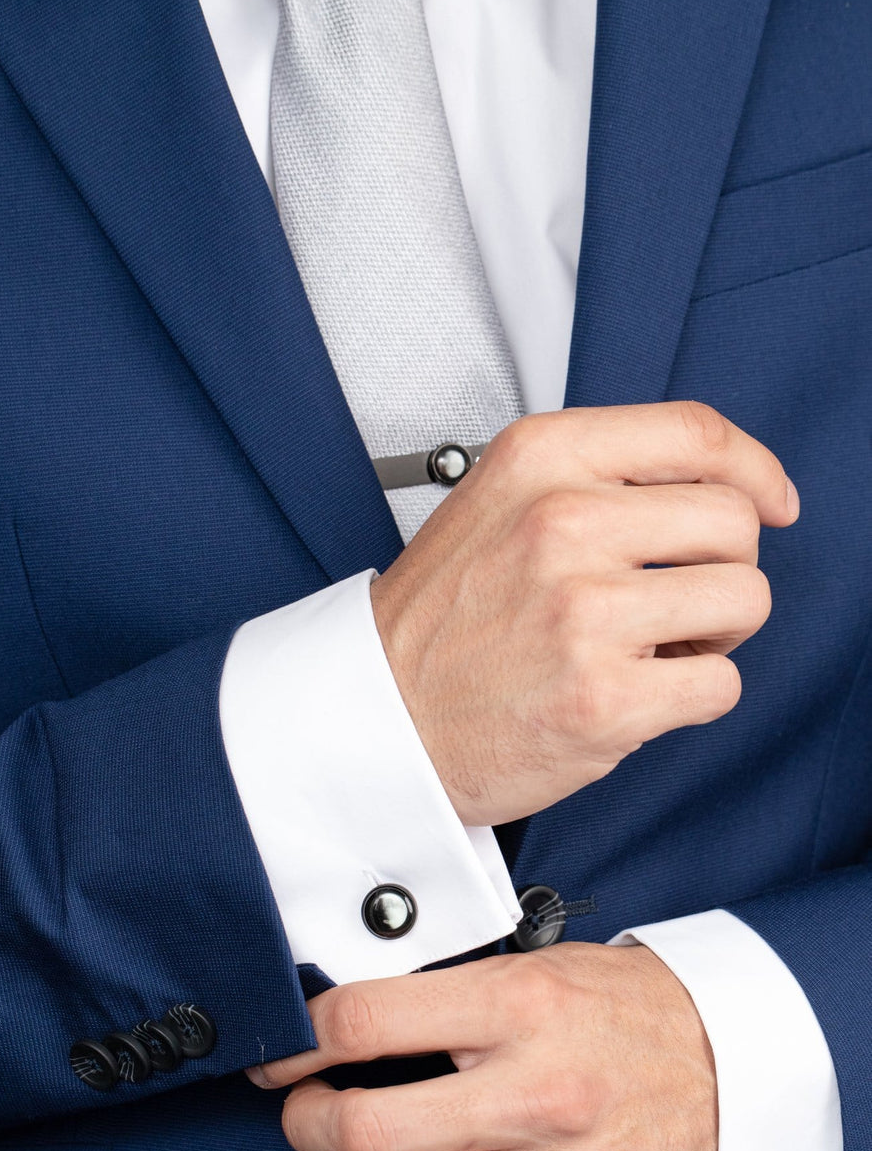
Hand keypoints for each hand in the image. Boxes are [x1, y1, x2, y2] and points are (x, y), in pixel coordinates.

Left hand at [248, 945, 717, 1150]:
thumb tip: (355, 1011)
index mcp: (520, 1007)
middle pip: (364, 1127)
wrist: (742, 1066)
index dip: (299, 1039)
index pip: (367, 1020)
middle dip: (308, 1123)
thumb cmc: (635, 1012)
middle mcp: (536, 1093)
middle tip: (310, 1114)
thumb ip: (453, 991)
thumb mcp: (542, 966)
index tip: (284, 1051)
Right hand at [371, 401, 797, 824]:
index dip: (756, 469)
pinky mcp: (602, 699)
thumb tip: (724, 481)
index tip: (770, 501)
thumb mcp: (500, 500)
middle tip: (679, 596)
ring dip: (715, 633)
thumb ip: (597, 475)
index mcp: (541, 460)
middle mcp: (562, 524)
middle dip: (724, 566)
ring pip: (744, 600)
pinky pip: (721, 685)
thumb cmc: (442, 618)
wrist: (380, 716)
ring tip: (654, 646)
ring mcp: (583, 613)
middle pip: (735, 522)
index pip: (697, 434)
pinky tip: (640, 690)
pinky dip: (694, 694)